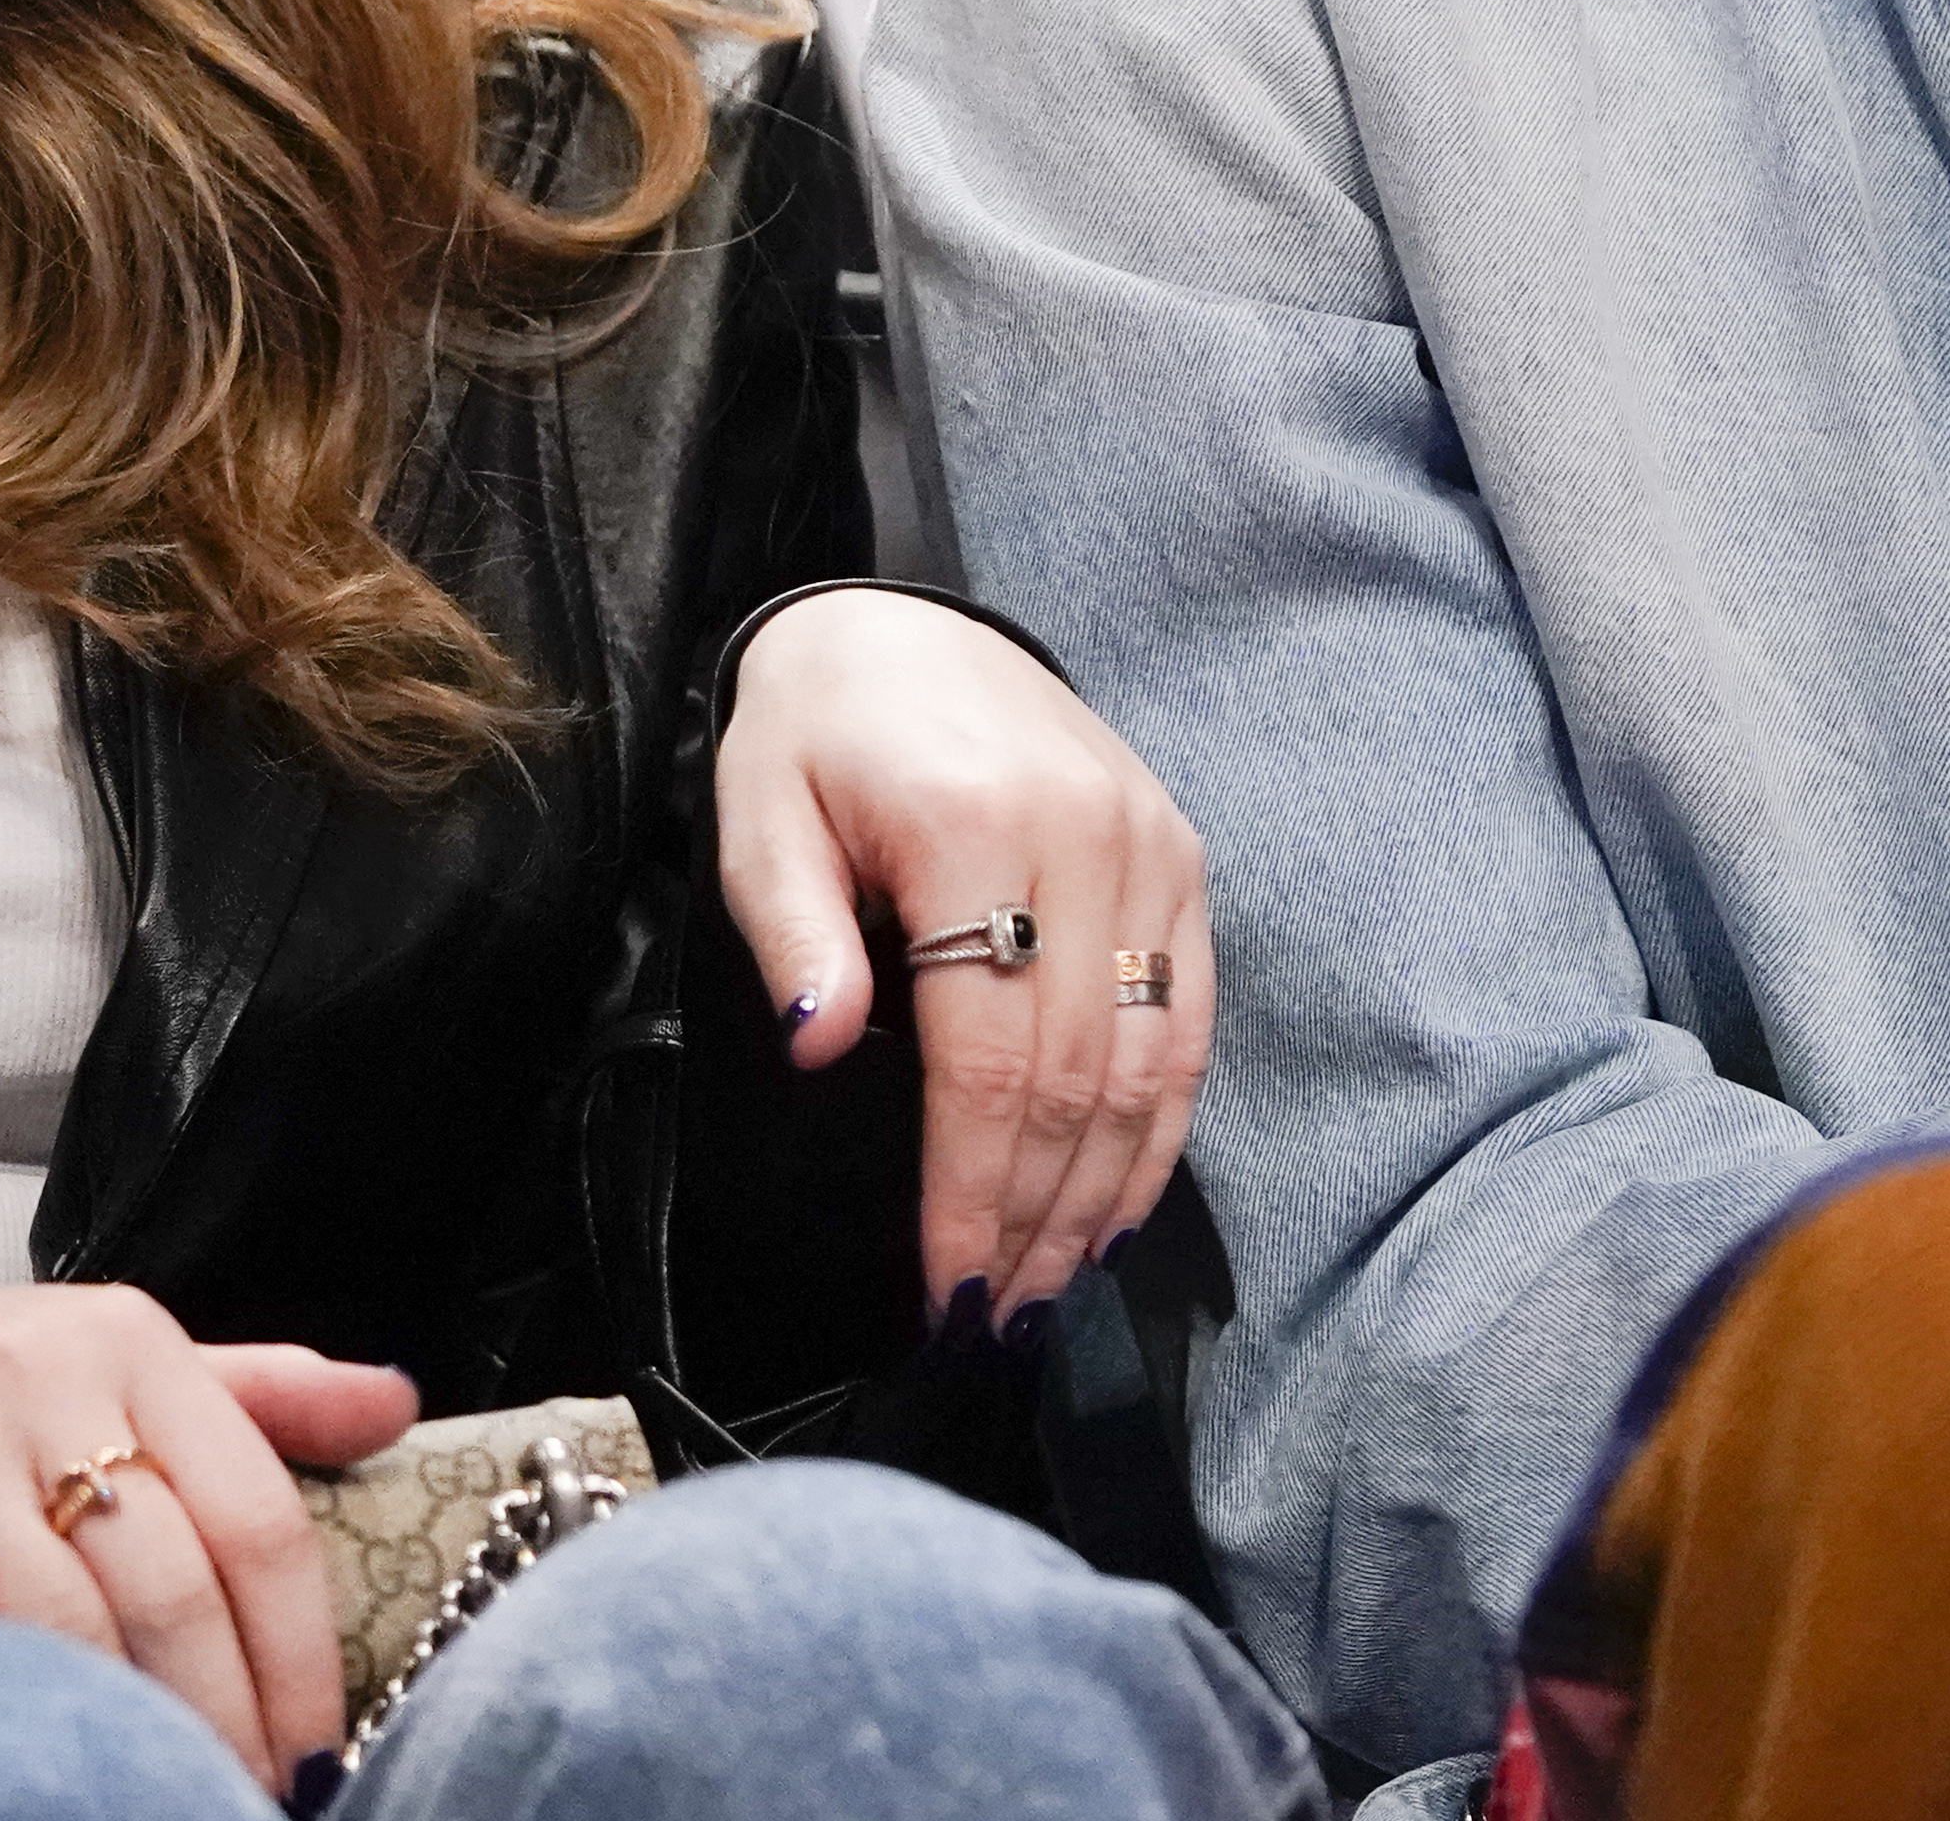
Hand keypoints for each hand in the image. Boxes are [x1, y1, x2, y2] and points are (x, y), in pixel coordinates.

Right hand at [0, 1286, 414, 1780]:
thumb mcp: (88, 1364)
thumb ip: (248, 1392)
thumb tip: (398, 1404)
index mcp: (128, 1333)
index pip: (259, 1517)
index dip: (300, 1659)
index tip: (317, 1758)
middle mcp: (41, 1358)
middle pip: (174, 1585)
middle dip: (217, 1728)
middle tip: (234, 1809)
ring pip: (65, 1622)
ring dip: (114, 1743)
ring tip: (143, 1806)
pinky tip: (18, 1764)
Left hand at [719, 587, 1212, 1328]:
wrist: (903, 629)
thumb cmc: (817, 735)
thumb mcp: (760, 814)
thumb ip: (790, 930)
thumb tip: (820, 1048)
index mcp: (972, 824)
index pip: (989, 1054)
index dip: (973, 1190)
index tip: (947, 1291)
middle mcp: (1086, 837)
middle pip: (1077, 1077)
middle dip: (1037, 1218)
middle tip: (995, 1319)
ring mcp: (1151, 845)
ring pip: (1149, 1063)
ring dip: (1105, 1195)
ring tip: (1051, 1288)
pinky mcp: (1182, 857)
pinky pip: (1189, 1018)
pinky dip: (1161, 1127)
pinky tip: (1118, 1206)